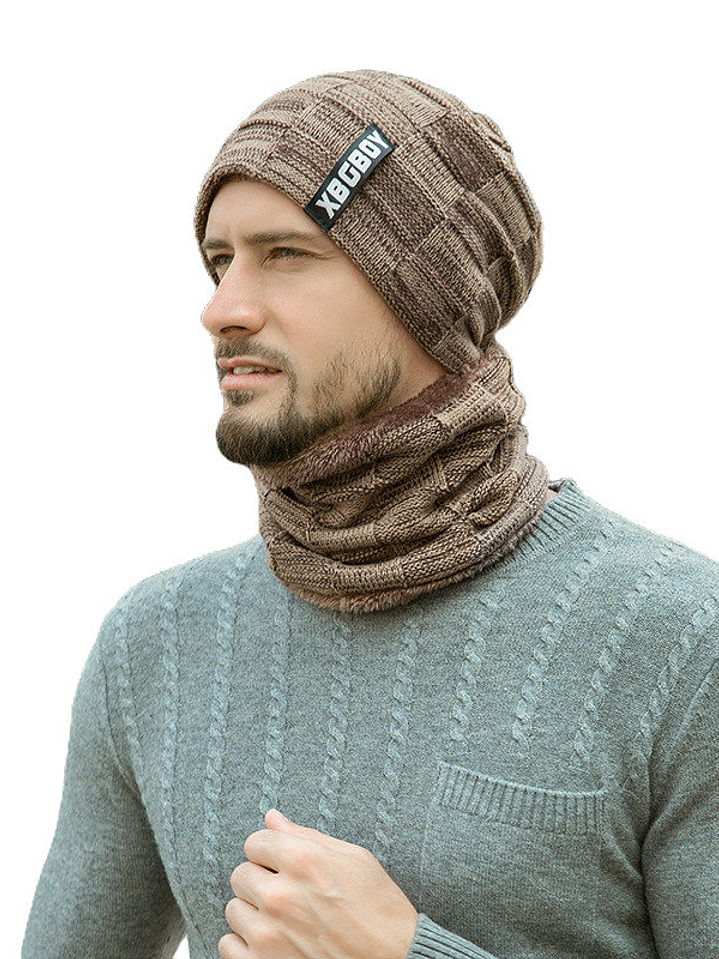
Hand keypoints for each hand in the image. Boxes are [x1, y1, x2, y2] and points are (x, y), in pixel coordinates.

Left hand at [219, 807, 418, 958]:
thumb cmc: (381, 909)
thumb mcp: (354, 858)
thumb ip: (306, 836)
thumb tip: (272, 818)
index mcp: (303, 860)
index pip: (255, 841)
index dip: (269, 850)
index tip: (281, 861)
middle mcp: (280, 895)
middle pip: (241, 874)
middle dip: (260, 878)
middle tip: (286, 890)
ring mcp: (269, 935)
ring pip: (234, 909)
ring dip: (253, 911)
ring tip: (283, 918)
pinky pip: (229, 946)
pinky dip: (244, 944)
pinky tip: (270, 941)